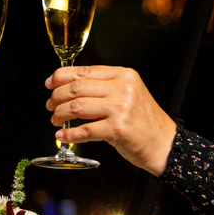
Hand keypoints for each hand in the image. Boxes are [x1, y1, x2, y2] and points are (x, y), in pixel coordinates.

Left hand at [44, 65, 176, 174]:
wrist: (163, 143)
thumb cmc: (143, 121)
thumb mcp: (128, 94)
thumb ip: (104, 88)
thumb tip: (69, 87)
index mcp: (124, 75)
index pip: (85, 71)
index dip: (61, 76)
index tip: (49, 83)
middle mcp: (122, 88)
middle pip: (77, 88)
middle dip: (57, 97)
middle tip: (50, 106)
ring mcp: (120, 108)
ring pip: (77, 107)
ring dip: (60, 115)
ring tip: (55, 120)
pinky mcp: (117, 129)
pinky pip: (85, 130)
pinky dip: (70, 134)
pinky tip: (62, 136)